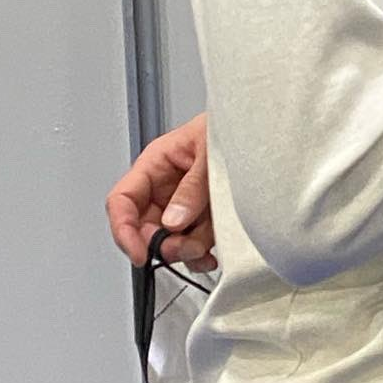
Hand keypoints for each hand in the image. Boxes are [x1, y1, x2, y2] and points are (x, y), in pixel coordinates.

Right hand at [105, 112, 215, 269]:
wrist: (260, 132)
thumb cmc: (230, 127)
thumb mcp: (210, 151)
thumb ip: (193, 186)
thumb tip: (173, 220)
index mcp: (156, 164)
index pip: (122, 200)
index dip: (123, 230)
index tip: (140, 253)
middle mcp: (164, 188)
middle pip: (145, 228)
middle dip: (165, 245)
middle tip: (189, 247)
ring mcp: (182, 205)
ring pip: (170, 241)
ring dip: (188, 250)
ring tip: (209, 242)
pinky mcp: (201, 218)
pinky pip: (192, 245)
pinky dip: (200, 255)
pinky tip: (212, 254)